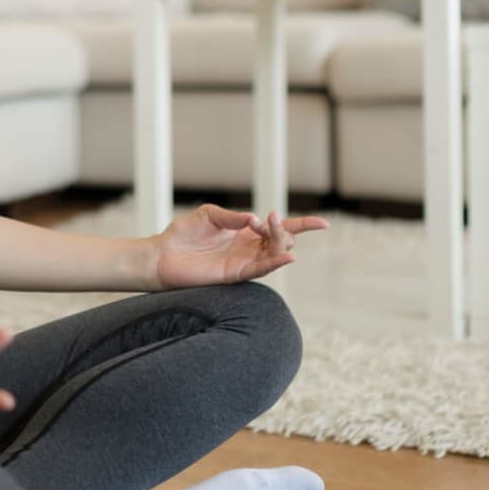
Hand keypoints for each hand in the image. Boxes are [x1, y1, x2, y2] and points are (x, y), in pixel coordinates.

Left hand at [152, 203, 330, 288]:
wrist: (163, 254)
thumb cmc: (184, 234)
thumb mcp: (209, 215)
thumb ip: (234, 217)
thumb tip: (255, 219)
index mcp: (247, 232)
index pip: (281, 228)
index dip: (304, 225)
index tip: (325, 224)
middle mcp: (250, 248)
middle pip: (282, 239)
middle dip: (282, 228)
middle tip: (267, 219)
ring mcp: (244, 262)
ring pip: (275, 254)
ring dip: (280, 242)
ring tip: (273, 229)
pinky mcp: (235, 274)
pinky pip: (261, 269)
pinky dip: (275, 263)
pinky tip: (288, 256)